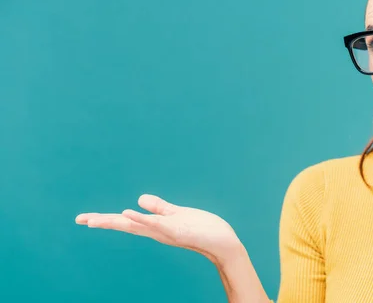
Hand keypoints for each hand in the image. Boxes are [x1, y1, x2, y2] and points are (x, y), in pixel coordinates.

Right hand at [75, 194, 242, 265]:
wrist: (223, 242)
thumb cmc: (202, 229)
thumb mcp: (177, 215)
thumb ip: (159, 208)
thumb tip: (139, 198)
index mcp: (156, 226)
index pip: (127, 222)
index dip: (106, 219)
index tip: (84, 219)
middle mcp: (157, 231)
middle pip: (126, 225)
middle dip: (103, 221)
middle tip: (80, 220)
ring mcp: (166, 232)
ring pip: (137, 226)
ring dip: (117, 220)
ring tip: (95, 218)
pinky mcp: (179, 230)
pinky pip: (157, 224)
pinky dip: (142, 219)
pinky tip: (129, 213)